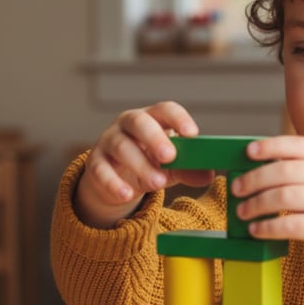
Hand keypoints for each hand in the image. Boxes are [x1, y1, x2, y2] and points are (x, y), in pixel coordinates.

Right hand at [74, 101, 213, 228]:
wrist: (117, 181)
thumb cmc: (150, 164)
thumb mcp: (172, 167)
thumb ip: (189, 169)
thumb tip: (208, 175)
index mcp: (152, 119)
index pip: (165, 110)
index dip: (178, 119)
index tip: (192, 133)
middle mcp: (128, 125)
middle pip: (139, 122)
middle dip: (155, 138)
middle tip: (170, 156)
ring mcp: (109, 142)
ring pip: (121, 147)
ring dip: (140, 165)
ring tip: (158, 183)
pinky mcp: (95, 163)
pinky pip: (100, 170)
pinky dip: (113, 183)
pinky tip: (127, 194)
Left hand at [231, 135, 303, 286]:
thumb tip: (262, 171)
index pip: (297, 145)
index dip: (270, 146)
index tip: (248, 152)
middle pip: (283, 171)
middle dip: (254, 179)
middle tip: (236, 188)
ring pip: (283, 196)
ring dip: (255, 204)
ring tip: (242, 211)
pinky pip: (290, 225)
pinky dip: (268, 227)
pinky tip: (256, 230)